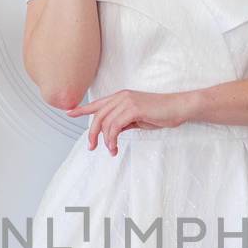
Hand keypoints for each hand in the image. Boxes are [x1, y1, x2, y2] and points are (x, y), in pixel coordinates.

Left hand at [64, 89, 192, 154]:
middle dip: (92, 133)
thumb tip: (113, 132)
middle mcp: (121, 96)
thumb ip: (124, 122)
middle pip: (98, 115)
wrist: (178, 107)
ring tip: (111, 151)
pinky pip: (115, 126)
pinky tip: (115, 147)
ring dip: (105, 140)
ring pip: (105, 122)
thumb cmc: (161, 113)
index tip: (69, 113)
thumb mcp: (138, 119)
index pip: (97, 103)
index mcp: (121, 97)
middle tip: (91, 147)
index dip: (82, 109)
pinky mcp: (133, 108)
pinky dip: (112, 139)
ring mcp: (127, 101)